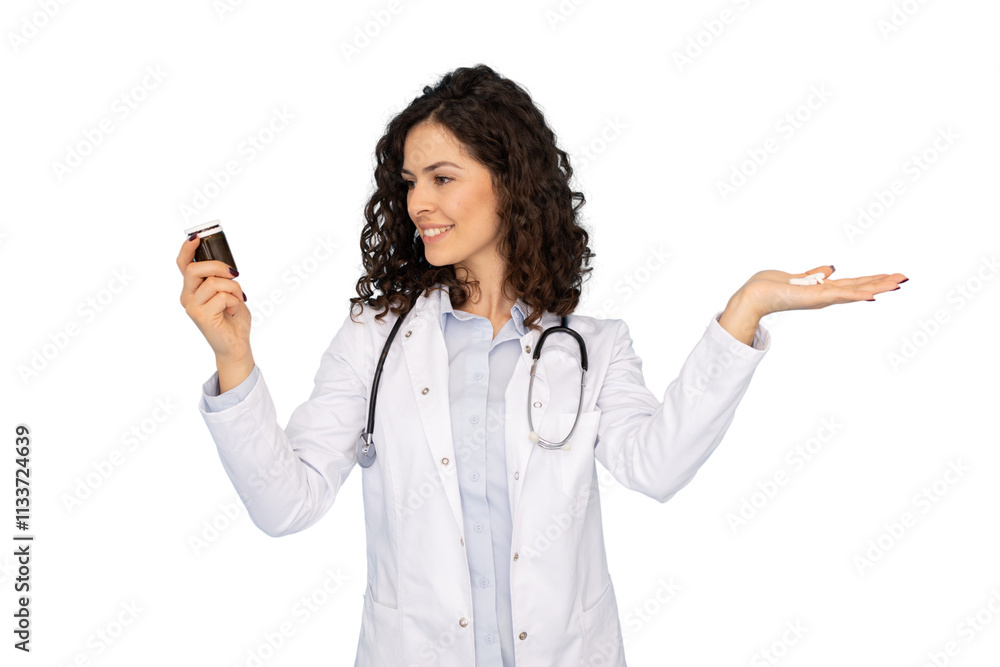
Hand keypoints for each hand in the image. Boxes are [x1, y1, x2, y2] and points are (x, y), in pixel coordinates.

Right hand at [177, 235, 251, 361]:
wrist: (236, 344)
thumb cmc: (232, 318)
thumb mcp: (228, 292)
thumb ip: (221, 279)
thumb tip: (225, 265)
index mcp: (192, 289)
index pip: (183, 265)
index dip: (187, 249)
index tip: (197, 237)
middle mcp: (187, 296)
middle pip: (195, 268)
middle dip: (218, 266)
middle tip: (234, 274)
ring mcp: (192, 306)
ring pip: (214, 282)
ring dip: (233, 288)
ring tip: (237, 300)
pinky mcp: (201, 316)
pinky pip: (222, 297)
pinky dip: (234, 301)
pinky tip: (233, 311)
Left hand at [738, 265, 907, 318]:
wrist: (756, 294)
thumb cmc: (775, 287)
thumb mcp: (802, 277)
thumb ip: (818, 274)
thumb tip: (832, 268)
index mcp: (825, 290)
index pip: (855, 284)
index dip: (874, 280)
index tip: (894, 277)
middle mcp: (827, 296)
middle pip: (861, 287)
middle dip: (882, 283)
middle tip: (905, 279)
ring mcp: (822, 298)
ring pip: (855, 291)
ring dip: (877, 287)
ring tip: (897, 284)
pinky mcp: (814, 297)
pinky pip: (839, 295)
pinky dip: (856, 295)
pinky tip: (872, 296)